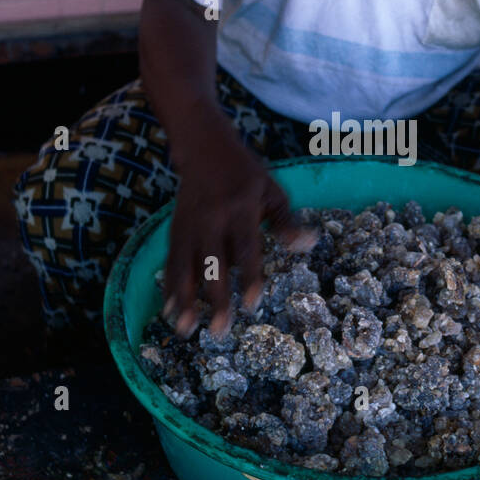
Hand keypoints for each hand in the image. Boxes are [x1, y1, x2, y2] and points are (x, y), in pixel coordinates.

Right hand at [163, 106, 314, 337]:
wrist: (203, 147)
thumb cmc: (246, 174)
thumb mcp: (271, 190)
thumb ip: (286, 221)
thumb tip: (308, 245)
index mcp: (240, 207)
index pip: (245, 247)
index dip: (249, 276)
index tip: (252, 304)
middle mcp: (212, 218)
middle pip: (213, 263)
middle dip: (215, 298)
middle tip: (220, 331)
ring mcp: (189, 224)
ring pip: (185, 267)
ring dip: (185, 300)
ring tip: (185, 330)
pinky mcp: (175, 229)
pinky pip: (171, 261)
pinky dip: (170, 286)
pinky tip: (170, 311)